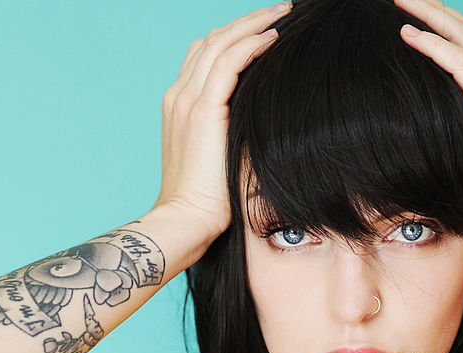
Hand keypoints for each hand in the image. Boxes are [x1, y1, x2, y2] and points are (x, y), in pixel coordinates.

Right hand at [154, 1, 292, 239]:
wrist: (185, 220)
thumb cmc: (208, 203)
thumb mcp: (221, 158)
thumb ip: (234, 134)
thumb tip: (265, 126)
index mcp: (181, 106)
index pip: (206, 55)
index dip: (235, 36)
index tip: (266, 29)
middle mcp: (179, 96)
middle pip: (212, 40)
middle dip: (246, 21)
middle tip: (280, 10)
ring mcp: (187, 100)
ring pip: (220, 43)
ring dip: (253, 23)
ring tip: (282, 13)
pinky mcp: (202, 111)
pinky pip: (227, 63)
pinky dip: (250, 45)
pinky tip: (272, 38)